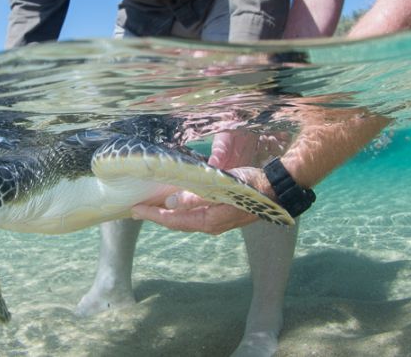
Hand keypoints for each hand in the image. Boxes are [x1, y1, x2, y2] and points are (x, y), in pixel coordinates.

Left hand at [132, 167, 273, 234]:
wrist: (276, 190)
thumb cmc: (249, 186)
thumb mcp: (221, 189)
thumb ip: (196, 197)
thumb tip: (171, 203)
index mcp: (208, 221)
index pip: (173, 220)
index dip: (153, 215)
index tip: (134, 210)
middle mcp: (210, 225)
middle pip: (177, 223)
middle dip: (157, 216)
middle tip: (137, 210)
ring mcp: (217, 222)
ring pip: (186, 220)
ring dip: (168, 214)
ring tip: (152, 207)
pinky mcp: (222, 215)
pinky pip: (195, 216)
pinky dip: (182, 211)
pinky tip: (176, 203)